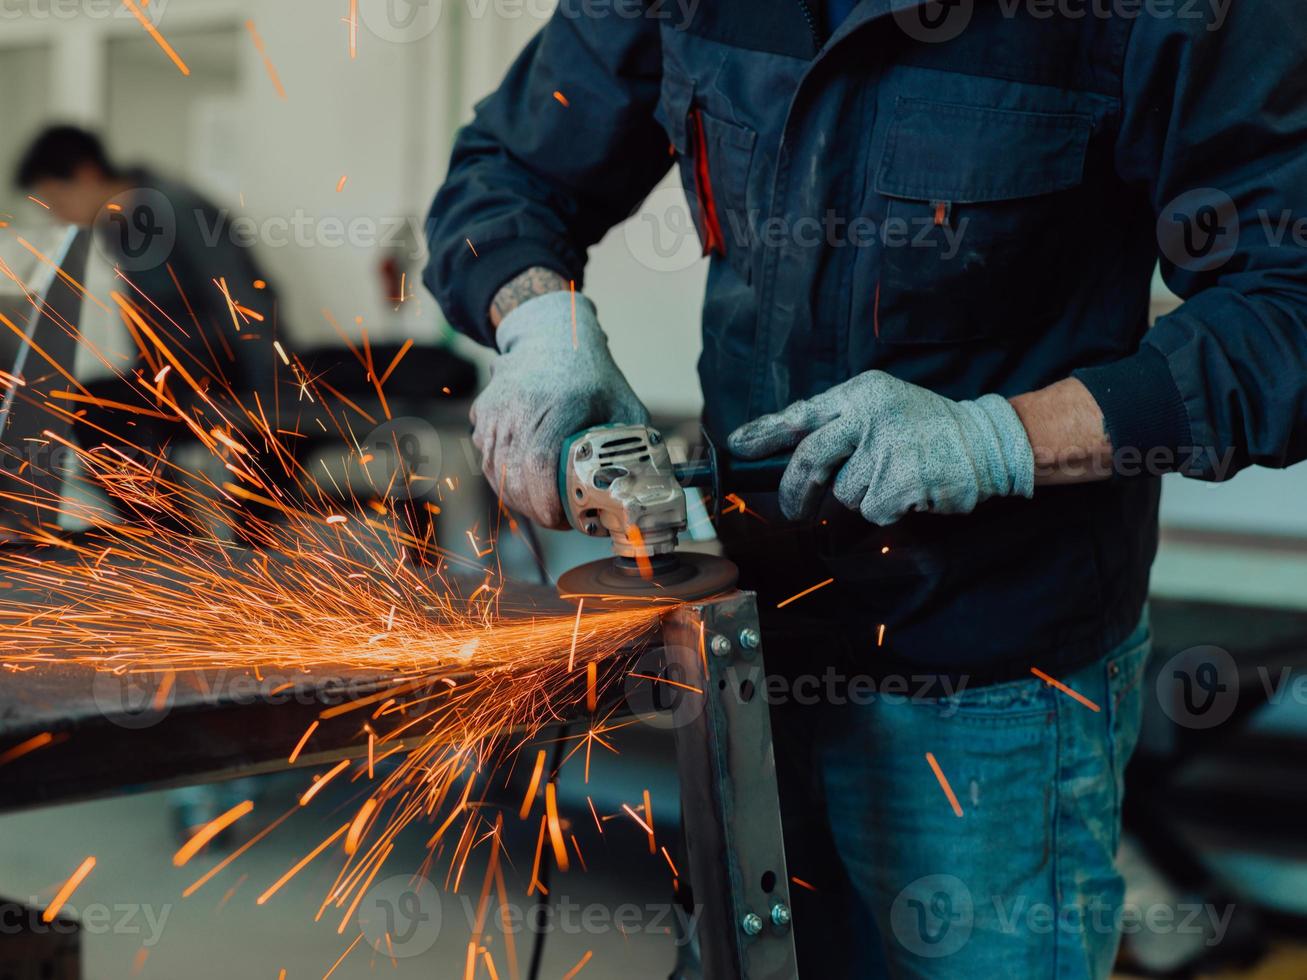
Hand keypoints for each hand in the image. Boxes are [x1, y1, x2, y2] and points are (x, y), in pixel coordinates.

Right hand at [471, 291, 648, 527]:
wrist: (551, 333)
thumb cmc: (590, 372)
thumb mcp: (623, 402)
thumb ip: (636, 442)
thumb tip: (649, 483)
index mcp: (558, 406)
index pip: (538, 465)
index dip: (544, 501)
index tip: (561, 518)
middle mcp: (520, 407)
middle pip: (513, 477)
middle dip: (534, 509)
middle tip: (557, 519)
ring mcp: (496, 410)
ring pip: (496, 472)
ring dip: (516, 497)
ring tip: (542, 505)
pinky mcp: (483, 413)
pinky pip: (487, 457)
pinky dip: (502, 477)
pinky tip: (524, 482)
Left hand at [728, 371, 1034, 524]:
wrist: (984, 443)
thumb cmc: (926, 427)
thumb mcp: (883, 405)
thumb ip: (841, 420)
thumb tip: (789, 448)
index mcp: (861, 394)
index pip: (802, 413)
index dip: (766, 431)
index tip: (739, 445)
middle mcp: (869, 417)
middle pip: (810, 458)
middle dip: (795, 489)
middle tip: (792, 509)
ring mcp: (885, 450)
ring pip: (844, 492)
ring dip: (861, 495)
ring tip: (893, 477)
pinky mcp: (900, 483)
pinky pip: (872, 509)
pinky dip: (886, 508)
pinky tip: (909, 490)